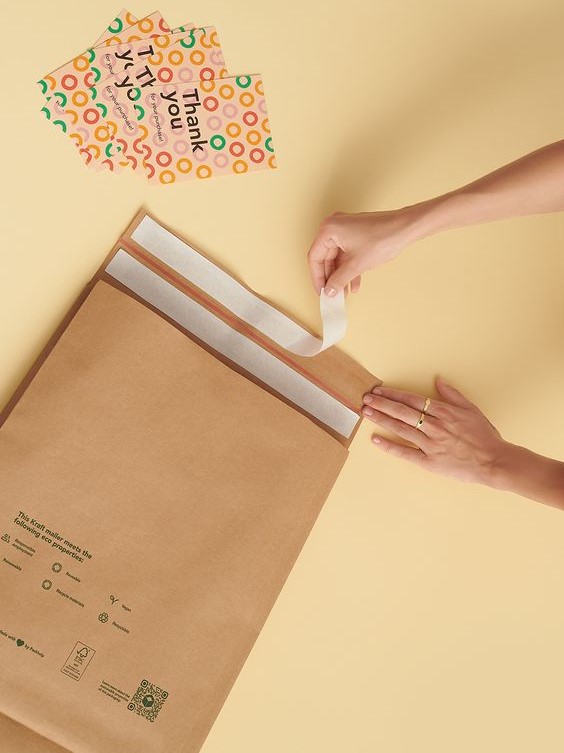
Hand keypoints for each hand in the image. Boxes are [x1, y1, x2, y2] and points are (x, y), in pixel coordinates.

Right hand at [307, 207, 424, 294]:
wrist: (406, 228)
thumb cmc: (382, 238)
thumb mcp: (356, 265)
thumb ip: (339, 280)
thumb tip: (329, 291)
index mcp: (328, 230)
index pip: (314, 257)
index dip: (317, 278)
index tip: (321, 292)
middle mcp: (334, 227)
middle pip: (325, 258)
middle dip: (330, 278)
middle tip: (332, 294)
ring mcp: (345, 230)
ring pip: (337, 258)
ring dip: (341, 276)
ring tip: (344, 293)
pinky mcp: (355, 234)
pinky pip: (347, 254)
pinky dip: (350, 269)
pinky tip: (354, 284)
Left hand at [362, 377, 506, 484]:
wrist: (494, 461)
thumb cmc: (485, 436)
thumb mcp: (471, 410)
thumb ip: (453, 394)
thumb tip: (438, 380)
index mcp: (444, 412)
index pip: (412, 400)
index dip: (394, 394)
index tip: (379, 390)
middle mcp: (434, 426)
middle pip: (402, 412)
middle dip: (382, 403)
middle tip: (366, 398)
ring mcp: (431, 444)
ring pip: (401, 428)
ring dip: (382, 419)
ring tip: (367, 412)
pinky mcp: (430, 462)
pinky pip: (406, 453)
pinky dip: (389, 446)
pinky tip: (376, 440)